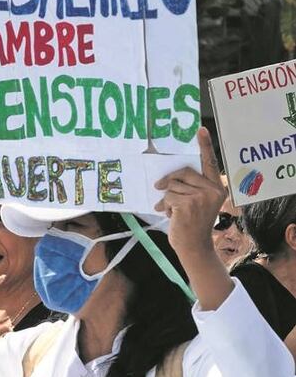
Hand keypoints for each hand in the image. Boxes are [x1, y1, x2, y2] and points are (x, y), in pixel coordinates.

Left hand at [154, 128, 225, 260]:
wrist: (194, 246)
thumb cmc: (192, 224)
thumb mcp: (196, 203)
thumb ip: (189, 188)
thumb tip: (167, 180)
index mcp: (217, 187)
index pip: (210, 163)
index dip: (205, 145)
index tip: (200, 130)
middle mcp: (212, 190)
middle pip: (182, 173)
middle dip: (169, 182)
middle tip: (159, 189)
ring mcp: (201, 197)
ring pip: (172, 186)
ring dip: (167, 199)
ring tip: (173, 211)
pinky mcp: (188, 204)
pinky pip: (168, 196)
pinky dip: (165, 206)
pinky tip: (172, 216)